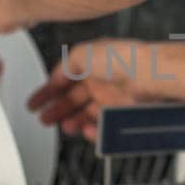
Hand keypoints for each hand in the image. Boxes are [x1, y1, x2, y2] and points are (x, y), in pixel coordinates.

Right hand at [26, 38, 151, 141]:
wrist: (149, 75)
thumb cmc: (121, 58)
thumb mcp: (82, 54)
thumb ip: (65, 66)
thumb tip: (56, 76)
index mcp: (89, 63)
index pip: (63, 79)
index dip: (47, 91)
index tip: (35, 103)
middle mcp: (101, 79)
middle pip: (73, 99)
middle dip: (57, 110)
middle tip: (45, 119)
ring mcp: (112, 96)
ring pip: (87, 114)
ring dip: (73, 122)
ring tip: (65, 126)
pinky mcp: (122, 112)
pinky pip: (104, 125)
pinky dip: (94, 130)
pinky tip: (87, 129)